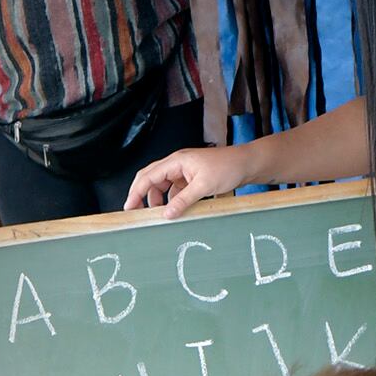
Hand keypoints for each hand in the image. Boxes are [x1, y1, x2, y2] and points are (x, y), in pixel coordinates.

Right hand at [125, 144, 253, 216]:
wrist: (246, 164)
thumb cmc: (228, 167)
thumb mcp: (204, 186)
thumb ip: (183, 200)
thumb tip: (166, 214)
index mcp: (176, 161)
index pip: (148, 176)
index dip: (136, 192)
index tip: (129, 207)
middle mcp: (177, 164)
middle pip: (151, 179)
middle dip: (142, 195)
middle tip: (137, 212)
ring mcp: (184, 171)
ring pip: (163, 185)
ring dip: (159, 199)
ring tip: (159, 214)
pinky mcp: (191, 178)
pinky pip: (175, 189)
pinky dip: (172, 200)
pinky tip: (175, 210)